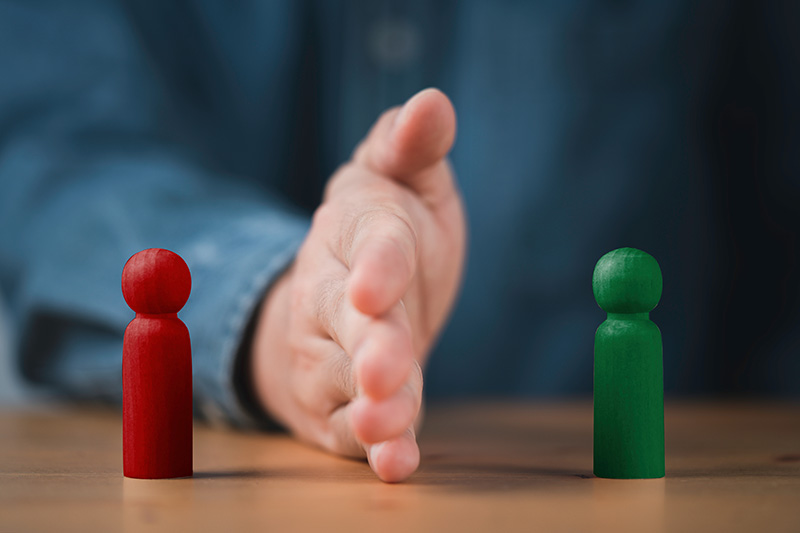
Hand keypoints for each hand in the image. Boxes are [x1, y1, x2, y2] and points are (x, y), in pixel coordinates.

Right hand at [251, 89, 465, 481]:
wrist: (341, 298)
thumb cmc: (383, 233)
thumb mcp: (400, 181)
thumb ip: (412, 148)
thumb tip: (433, 100)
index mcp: (355, 236)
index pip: (368, 247)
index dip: (375, 267)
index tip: (377, 286)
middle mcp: (331, 298)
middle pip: (347, 322)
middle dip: (367, 344)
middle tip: (382, 367)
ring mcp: (329, 355)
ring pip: (346, 383)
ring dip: (371, 407)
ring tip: (387, 425)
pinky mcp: (338, 405)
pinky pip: (352, 429)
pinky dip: (375, 448)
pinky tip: (398, 464)